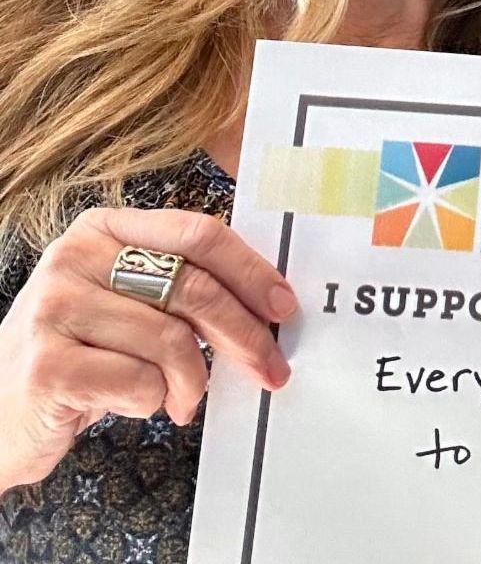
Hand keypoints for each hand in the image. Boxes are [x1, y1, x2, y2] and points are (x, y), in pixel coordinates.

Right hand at [0, 207, 297, 492]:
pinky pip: (138, 383)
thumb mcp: (127, 303)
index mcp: (104, 228)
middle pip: (192, 287)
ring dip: (192, 381)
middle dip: (244, 334)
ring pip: (171, 341)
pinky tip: (138, 404)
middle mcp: (74, 256)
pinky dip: (153, 402)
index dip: (250, 269)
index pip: (197, 233)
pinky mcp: (45, 366)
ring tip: (183, 397)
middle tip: (271, 367)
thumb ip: (183, 287)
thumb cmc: (82, 351)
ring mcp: (54, 308)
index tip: (283, 305)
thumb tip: (269, 303)